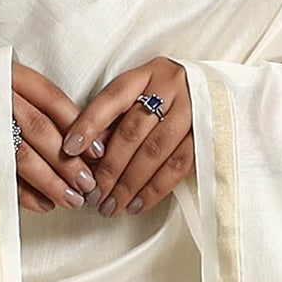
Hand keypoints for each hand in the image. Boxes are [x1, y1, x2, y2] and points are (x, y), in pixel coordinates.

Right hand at [10, 56, 103, 213]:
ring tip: (72, 200)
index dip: (77, 126)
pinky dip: (25, 193)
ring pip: (21, 155)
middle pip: (39, 129)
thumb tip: (89, 144)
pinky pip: (0, 175)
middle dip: (68, 161)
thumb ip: (45, 109)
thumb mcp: (14, 90)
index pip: (50, 99)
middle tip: (89, 184)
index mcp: (8, 76)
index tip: (98, 152)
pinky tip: (45, 204)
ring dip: (51, 182)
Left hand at [61, 57, 193, 218]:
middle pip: (132, 131)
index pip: (112, 98)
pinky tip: (137, 205)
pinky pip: (178, 166)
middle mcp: (170, 88)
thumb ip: (114, 119)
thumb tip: (85, 156)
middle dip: (108, 168)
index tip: (69, 150)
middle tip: (91, 195)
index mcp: (146, 74)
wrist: (213, 90)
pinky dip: (155, 189)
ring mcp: (192, 110)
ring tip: (111, 206)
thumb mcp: (138, 94)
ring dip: (129, 185)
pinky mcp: (207, 134)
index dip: (89, 124)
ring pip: (154, 152)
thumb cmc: (164, 96)